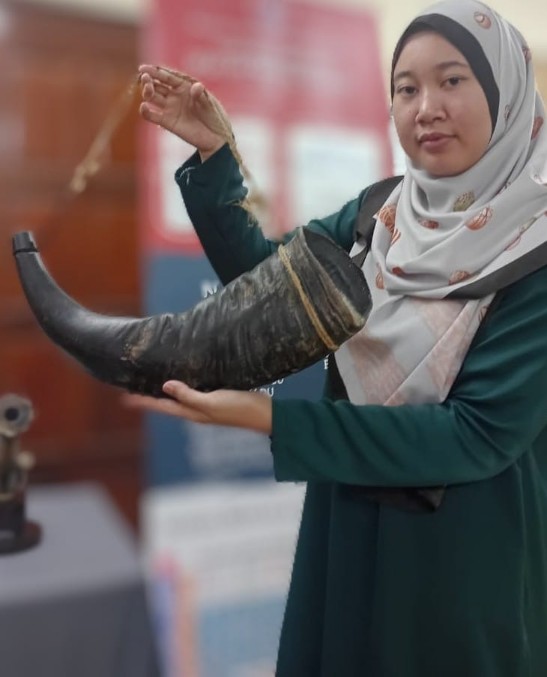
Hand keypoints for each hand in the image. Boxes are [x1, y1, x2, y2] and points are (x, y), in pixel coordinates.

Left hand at [122, 381, 272, 433]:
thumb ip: (189, 395)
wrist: (265, 415)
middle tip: (131, 388)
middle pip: (166, 403)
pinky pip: (194, 391)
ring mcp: (207, 405)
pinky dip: (183, 386)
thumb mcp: (212, 402)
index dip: (142, 401)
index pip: (161, 406)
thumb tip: (165, 385)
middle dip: (149, 396)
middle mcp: (196, 410)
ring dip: (164, 392)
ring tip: (150, 383)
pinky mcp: (218, 397)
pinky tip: (184, 379)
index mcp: (192, 412)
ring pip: (179, 397)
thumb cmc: (239, 409)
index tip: (123, 397)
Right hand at [138, 64, 227, 160]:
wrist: (215, 138)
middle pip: (157, 85)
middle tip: (144, 79)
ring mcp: (170, 108)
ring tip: (147, 91)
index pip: (168, 76)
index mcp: (185, 87)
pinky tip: (144, 107)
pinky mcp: (167, 122)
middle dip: (149, 80)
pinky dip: (145, 112)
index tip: (143, 68)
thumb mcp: (210, 105)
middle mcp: (175, 96)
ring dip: (147, 92)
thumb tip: (196, 87)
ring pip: (153, 97)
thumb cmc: (215, 118)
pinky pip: (152, 116)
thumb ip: (202, 96)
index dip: (155, 71)